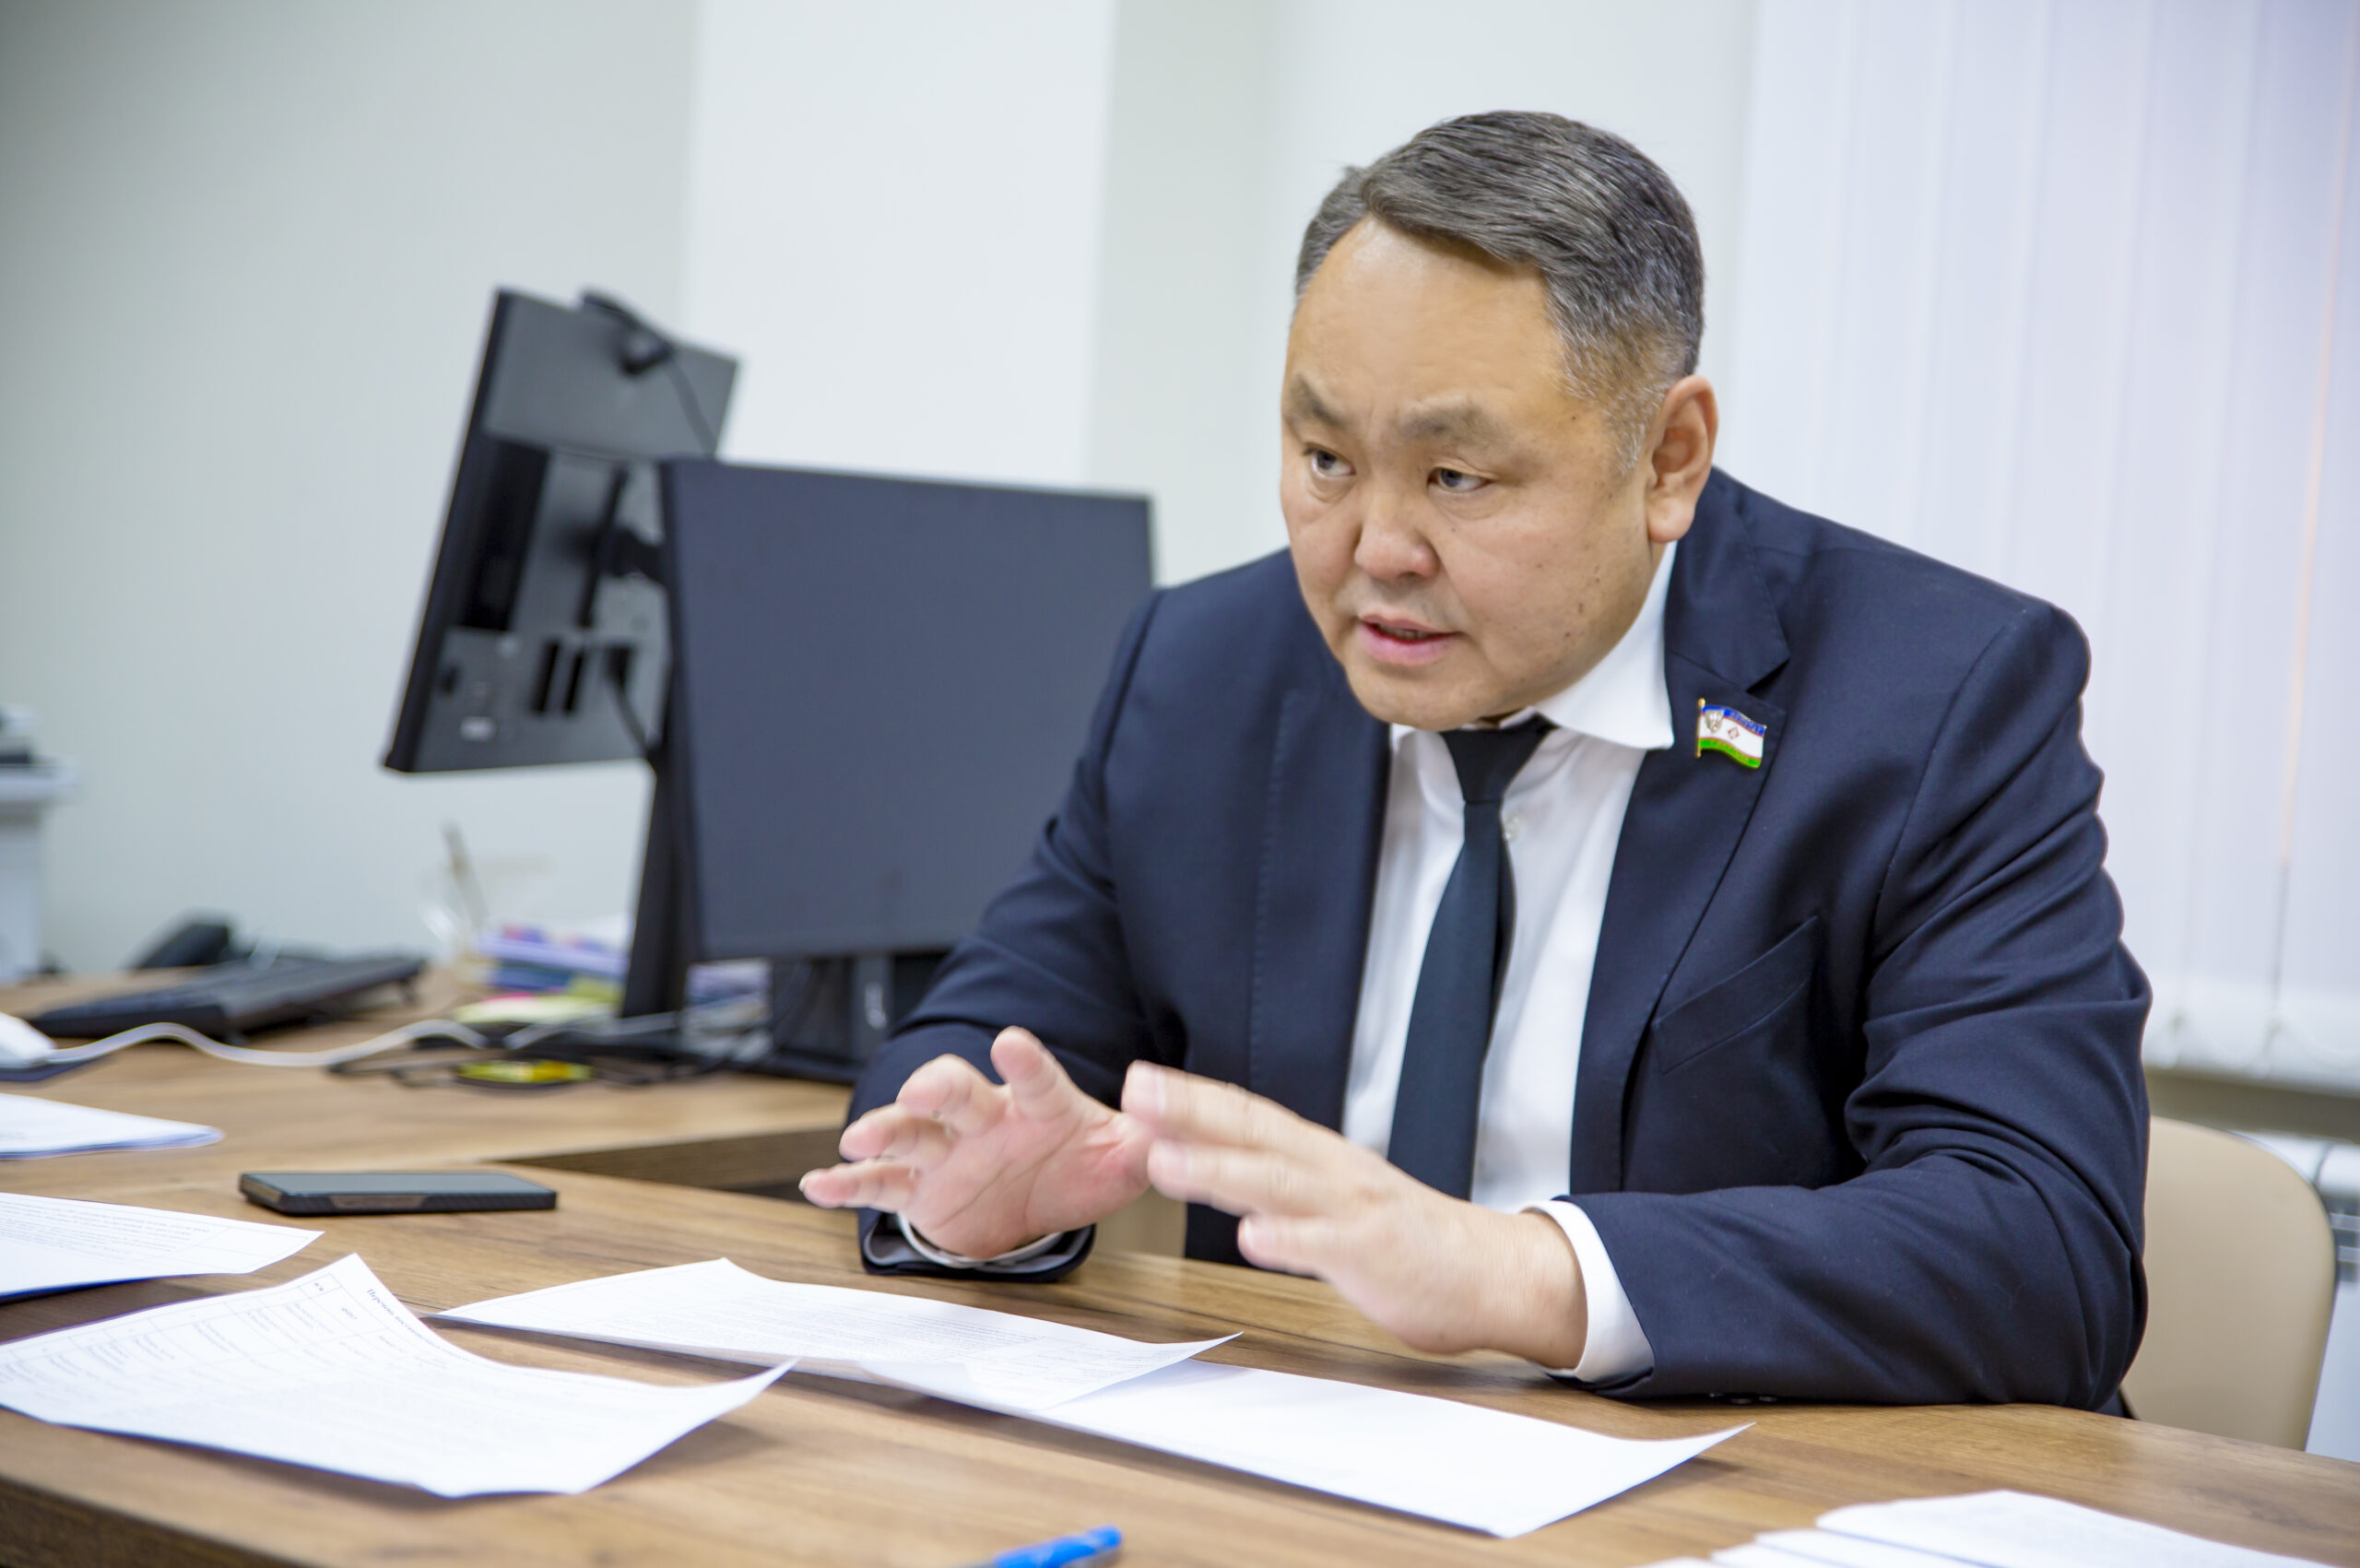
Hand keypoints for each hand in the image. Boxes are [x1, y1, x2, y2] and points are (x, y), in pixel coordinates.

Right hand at [799, 1028, 1151, 1258]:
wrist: (1045, 1197)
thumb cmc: (1083, 1163)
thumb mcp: (1126, 1157)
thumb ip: (1151, 1143)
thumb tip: (1176, 1132)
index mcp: (1038, 1105)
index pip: (1035, 1078)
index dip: (1024, 1061)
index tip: (1011, 1041)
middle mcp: (985, 1119)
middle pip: (957, 1093)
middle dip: (936, 1088)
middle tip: (921, 1092)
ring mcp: (948, 1151)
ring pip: (910, 1132)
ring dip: (883, 1129)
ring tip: (857, 1139)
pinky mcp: (922, 1187)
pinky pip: (882, 1184)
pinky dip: (848, 1184)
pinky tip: (820, 1184)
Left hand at [1123, 1061, 1587, 1364]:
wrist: (1487, 1272)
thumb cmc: (1401, 1235)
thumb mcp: (1330, 1195)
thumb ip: (1273, 1179)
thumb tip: (1203, 1157)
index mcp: (1318, 1156)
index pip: (1249, 1115)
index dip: (1194, 1097)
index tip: (1139, 1080)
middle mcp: (1331, 1171)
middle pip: (1255, 1133)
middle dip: (1192, 1111)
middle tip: (1137, 1090)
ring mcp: (1352, 1210)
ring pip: (1278, 1184)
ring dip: (1220, 1169)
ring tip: (1166, 1161)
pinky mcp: (1372, 1255)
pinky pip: (1326, 1247)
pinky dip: (1288, 1242)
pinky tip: (1250, 1240)